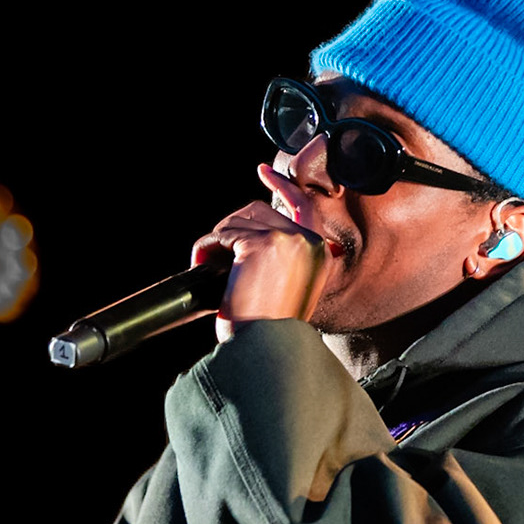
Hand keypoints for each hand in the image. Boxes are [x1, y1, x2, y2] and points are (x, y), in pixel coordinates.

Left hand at [191, 195, 332, 342]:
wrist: (267, 350)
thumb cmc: (273, 331)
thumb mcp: (293, 291)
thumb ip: (288, 260)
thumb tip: (253, 233)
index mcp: (322, 254)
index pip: (303, 206)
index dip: (283, 188)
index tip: (265, 173)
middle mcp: (309, 243)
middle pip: (258, 212)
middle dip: (232, 230)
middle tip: (215, 253)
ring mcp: (286, 241)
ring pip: (237, 222)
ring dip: (217, 242)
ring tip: (209, 266)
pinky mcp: (259, 246)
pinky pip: (221, 235)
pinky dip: (206, 248)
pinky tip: (202, 263)